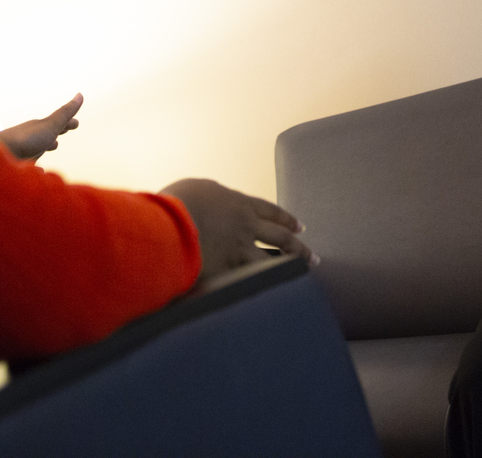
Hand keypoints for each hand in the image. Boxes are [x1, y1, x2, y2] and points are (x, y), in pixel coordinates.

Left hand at [0, 93, 81, 160]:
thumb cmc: (25, 140)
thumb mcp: (50, 125)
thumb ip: (64, 114)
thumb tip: (80, 95)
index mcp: (39, 128)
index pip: (57, 123)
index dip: (68, 122)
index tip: (76, 122)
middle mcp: (31, 137)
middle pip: (47, 132)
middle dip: (57, 131)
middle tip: (65, 130)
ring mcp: (23, 151)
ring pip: (37, 146)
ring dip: (45, 145)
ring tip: (52, 146)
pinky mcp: (18, 165)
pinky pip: (30, 163)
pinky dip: (36, 164)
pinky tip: (38, 170)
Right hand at [158, 178, 315, 279]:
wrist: (169, 223)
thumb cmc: (175, 203)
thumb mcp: (194, 190)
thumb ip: (206, 198)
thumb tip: (202, 201)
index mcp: (237, 203)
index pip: (269, 211)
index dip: (286, 219)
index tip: (300, 227)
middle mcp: (246, 225)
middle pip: (281, 237)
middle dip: (298, 247)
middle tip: (312, 255)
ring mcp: (240, 248)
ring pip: (274, 260)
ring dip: (292, 267)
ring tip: (303, 274)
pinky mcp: (230, 269)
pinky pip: (254, 278)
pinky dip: (266, 284)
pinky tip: (276, 292)